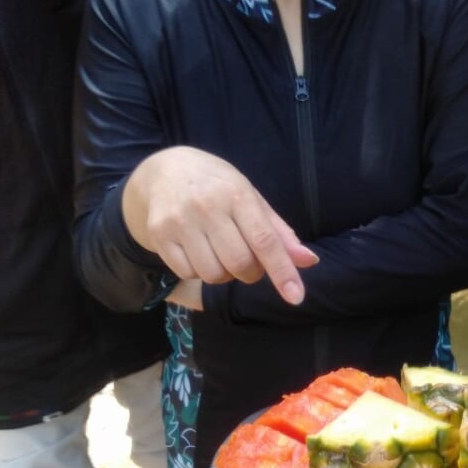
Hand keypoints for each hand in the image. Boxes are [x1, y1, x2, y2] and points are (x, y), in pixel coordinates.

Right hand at [124, 146, 318, 305]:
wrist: (165, 171)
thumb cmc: (219, 187)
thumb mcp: (251, 199)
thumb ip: (279, 233)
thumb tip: (308, 261)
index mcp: (237, 194)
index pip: (264, 241)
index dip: (282, 271)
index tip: (296, 297)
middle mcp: (207, 206)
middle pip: (239, 264)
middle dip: (250, 272)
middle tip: (246, 258)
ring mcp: (180, 221)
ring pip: (213, 274)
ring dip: (224, 274)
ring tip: (220, 252)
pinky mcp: (159, 234)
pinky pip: (188, 273)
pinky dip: (198, 271)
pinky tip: (198, 251)